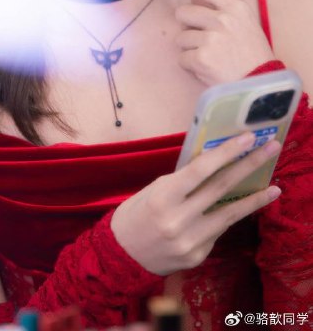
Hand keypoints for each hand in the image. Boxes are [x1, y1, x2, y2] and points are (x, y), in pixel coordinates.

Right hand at [111, 133, 280, 275]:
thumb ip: (182, 180)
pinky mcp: (198, 256)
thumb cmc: (136, 213)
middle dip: (248, 166)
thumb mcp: (154, 190)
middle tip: (271, 149)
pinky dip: (228, 217)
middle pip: (221, 188)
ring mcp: (191, 241)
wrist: (122, 256)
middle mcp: (179, 220)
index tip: (248, 138)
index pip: (201, 169)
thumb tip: (212, 163)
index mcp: (163, 196)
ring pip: (229, 215)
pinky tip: (238, 209)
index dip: (227, 152)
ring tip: (274, 188)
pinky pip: (218, 231)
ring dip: (254, 199)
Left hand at [157, 0, 273, 84]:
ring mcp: (212, 38)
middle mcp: (223, 18)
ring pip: (180, 37)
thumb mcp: (243, 22)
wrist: (262, 87)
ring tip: (212, 58)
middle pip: (182, 12)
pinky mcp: (203, 58)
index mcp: (235, 6)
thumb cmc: (251, 54)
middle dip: (187, 27)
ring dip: (191, 49)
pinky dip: (191, 66)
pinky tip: (208, 69)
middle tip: (206, 41)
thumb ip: (218, 6)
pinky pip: (182, 58)